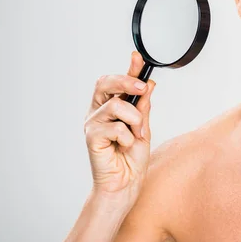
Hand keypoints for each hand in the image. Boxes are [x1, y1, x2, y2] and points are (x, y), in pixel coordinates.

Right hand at [83, 51, 155, 202]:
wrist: (126, 184)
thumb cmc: (131, 158)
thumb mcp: (144, 127)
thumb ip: (143, 106)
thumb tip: (148, 84)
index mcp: (110, 107)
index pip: (117, 82)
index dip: (128, 68)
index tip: (137, 57)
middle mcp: (98, 112)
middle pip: (106, 82)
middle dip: (127, 81)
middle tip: (143, 88)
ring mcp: (93, 123)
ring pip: (115, 104)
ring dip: (134, 118)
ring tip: (137, 133)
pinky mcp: (92, 137)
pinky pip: (116, 126)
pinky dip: (128, 136)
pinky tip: (125, 146)